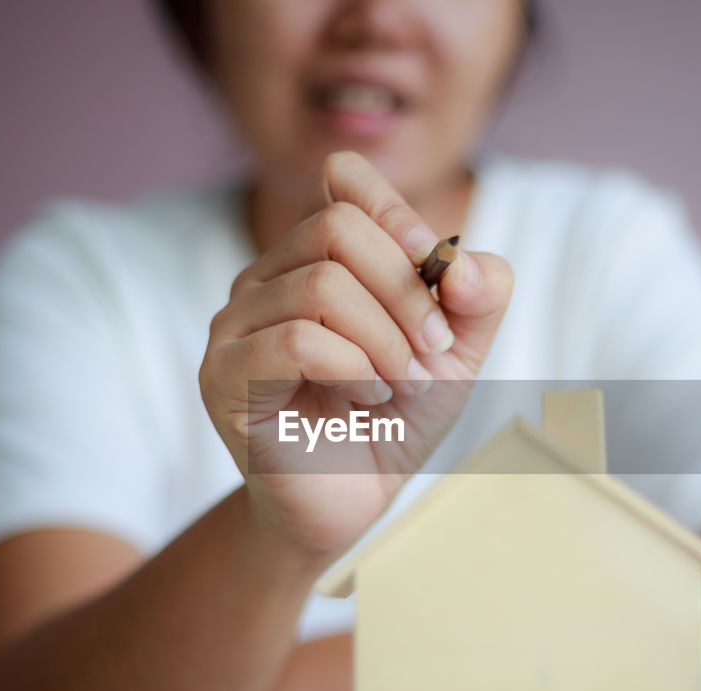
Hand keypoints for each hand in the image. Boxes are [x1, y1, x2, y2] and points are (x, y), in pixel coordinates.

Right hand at [200, 152, 513, 555]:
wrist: (350, 501)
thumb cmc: (393, 418)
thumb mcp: (456, 352)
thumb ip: (478, 298)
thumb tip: (464, 263)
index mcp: (315, 256)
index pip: (343, 179)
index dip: (401, 215)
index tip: (443, 280)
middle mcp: (266, 278)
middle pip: (338, 225)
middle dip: (406, 291)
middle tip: (433, 351)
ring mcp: (235, 324)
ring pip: (321, 285)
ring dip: (385, 341)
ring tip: (403, 385)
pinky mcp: (222, 376)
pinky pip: (297, 341)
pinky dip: (353, 370)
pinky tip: (368, 400)